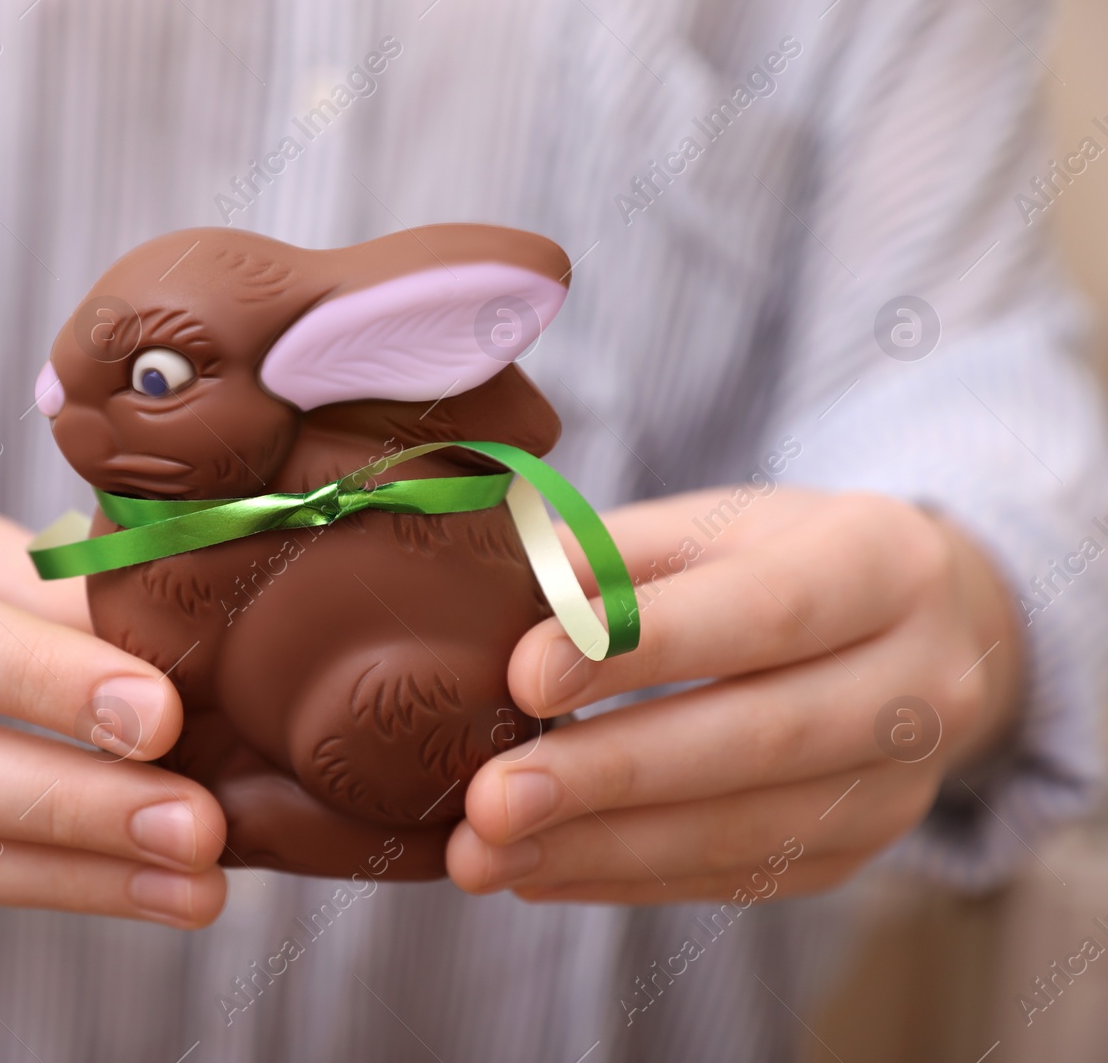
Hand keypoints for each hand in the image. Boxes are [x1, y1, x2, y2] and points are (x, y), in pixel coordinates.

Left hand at [447, 487, 1022, 902]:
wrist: (919, 635)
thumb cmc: (783, 563)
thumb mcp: (715, 526)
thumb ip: (615, 555)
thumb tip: (504, 594)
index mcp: (883, 563)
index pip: (764, 611)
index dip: (644, 647)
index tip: (526, 676)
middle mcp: (916, 684)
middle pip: (756, 738)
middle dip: (609, 773)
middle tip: (491, 797)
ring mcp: (896, 786)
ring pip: (741, 830)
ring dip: (600, 847)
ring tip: (486, 854)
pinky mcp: (854, 855)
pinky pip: (730, 877)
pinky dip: (623, 876)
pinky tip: (537, 869)